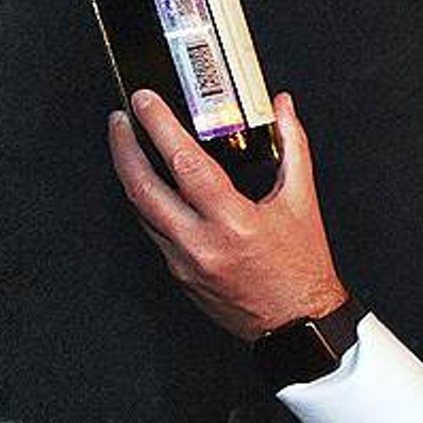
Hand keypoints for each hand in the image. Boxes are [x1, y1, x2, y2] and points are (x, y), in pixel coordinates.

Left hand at [108, 91, 346, 340]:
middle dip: (124, 147)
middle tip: (120, 118)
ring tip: (128, 143)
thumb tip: (284, 107)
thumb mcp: (302, 200)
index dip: (160, 127)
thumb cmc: (302, 265)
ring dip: (129, 172)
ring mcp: (183, 261)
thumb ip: (293, 146)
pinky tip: (151, 182)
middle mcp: (201, 243)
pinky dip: (148, 201)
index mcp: (235, 222)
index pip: (186, 164)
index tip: (145, 101)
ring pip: (140, 210)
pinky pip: (152, 230)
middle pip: (143, 188)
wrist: (295, 321)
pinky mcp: (177, 273)